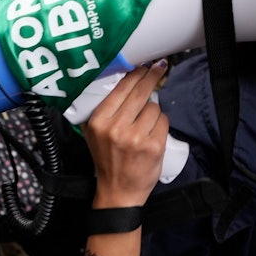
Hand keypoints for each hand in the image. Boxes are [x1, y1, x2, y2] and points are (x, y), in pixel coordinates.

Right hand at [82, 62, 168, 207]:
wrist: (118, 190)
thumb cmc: (107, 159)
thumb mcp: (93, 132)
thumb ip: (100, 109)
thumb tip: (121, 81)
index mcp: (99, 121)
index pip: (121, 89)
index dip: (135, 74)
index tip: (143, 65)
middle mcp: (116, 127)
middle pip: (140, 92)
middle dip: (151, 77)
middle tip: (159, 68)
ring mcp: (136, 137)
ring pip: (154, 107)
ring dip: (153, 110)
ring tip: (145, 122)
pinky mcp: (154, 146)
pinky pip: (163, 121)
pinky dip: (160, 124)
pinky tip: (153, 132)